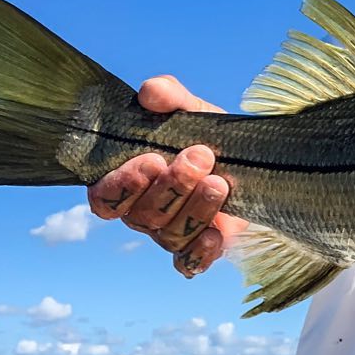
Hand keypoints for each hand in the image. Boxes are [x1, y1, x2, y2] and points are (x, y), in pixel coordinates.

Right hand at [87, 75, 247, 276]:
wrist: (250, 163)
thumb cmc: (204, 136)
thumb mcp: (191, 111)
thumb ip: (169, 97)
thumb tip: (151, 91)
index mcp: (127, 182)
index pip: (104, 197)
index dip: (123, 185)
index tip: (153, 159)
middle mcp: (142, 212)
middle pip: (143, 214)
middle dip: (171, 186)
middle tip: (199, 157)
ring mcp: (170, 234)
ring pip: (170, 235)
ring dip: (194, 209)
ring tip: (219, 183)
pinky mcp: (200, 248)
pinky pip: (190, 263)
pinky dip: (201, 253)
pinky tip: (218, 234)